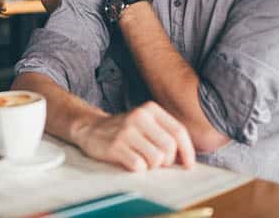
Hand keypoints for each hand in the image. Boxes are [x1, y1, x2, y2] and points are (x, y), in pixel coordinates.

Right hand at [73, 101, 195, 171]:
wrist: (90, 128)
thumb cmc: (125, 131)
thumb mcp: (146, 124)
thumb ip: (165, 135)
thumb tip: (187, 160)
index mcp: (151, 110)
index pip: (179, 131)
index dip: (187, 151)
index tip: (188, 165)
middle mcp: (139, 116)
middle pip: (169, 147)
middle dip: (167, 161)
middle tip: (157, 162)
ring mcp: (126, 130)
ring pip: (156, 158)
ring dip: (151, 165)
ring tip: (141, 159)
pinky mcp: (116, 145)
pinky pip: (139, 166)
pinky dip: (137, 168)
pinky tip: (129, 161)